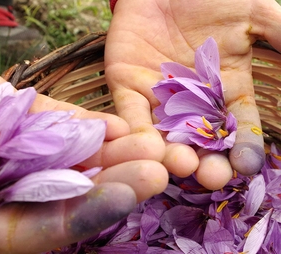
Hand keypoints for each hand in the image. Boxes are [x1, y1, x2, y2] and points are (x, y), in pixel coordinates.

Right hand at [0, 29, 167, 252]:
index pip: (33, 230)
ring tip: (151, 144)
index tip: (125, 196)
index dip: (80, 217)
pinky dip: (83, 124)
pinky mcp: (8, 114)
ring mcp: (5, 151)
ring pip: (66, 158)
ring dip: (110, 154)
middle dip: (111, 184)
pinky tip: (116, 123)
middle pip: (63, 195)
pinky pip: (51, 122)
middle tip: (158, 169)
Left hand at [105, 0, 280, 188]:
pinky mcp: (126, 87)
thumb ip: (279, 37)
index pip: (236, 126)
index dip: (243, 148)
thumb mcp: (253, 15)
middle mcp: (190, 101)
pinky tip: (147, 149)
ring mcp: (157, 96)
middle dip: (206, 160)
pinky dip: (136, 133)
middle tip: (211, 178)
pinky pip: (130, 115)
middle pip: (199, 140)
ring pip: (164, 134)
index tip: (246, 166)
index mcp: (223, 88)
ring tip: (181, 166)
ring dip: (171, 154)